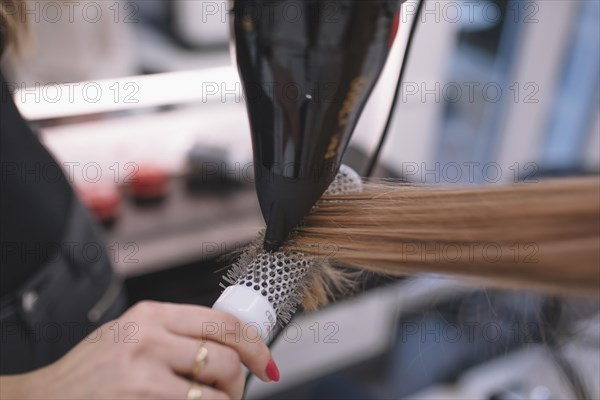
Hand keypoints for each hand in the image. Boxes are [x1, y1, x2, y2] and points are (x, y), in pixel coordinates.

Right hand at [3, 301, 277, 398]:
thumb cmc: (89, 374)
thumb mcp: (130, 337)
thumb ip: (173, 335)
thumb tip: (229, 347)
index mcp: (151, 315)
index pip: (223, 323)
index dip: (256, 346)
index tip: (267, 363)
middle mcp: (148, 338)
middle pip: (227, 359)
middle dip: (240, 385)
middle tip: (234, 395)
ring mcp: (142, 374)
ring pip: (215, 395)